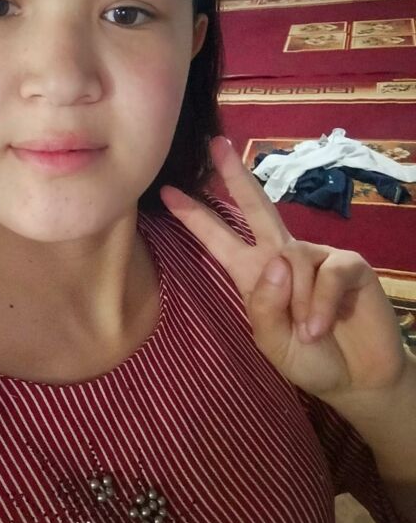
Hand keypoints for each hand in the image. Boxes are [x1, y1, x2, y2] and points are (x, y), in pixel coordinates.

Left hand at [159, 136, 407, 403]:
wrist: (357, 379)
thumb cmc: (308, 359)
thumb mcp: (271, 341)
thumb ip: (265, 306)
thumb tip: (278, 261)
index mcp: (253, 272)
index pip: (218, 238)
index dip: (193, 217)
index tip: (166, 192)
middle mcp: (281, 256)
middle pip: (255, 207)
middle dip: (234, 175)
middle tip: (215, 144)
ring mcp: (315, 255)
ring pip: (292, 261)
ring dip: (298, 303)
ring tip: (309, 332)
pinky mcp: (348, 263)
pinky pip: (327, 273)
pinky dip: (322, 304)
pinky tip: (322, 326)